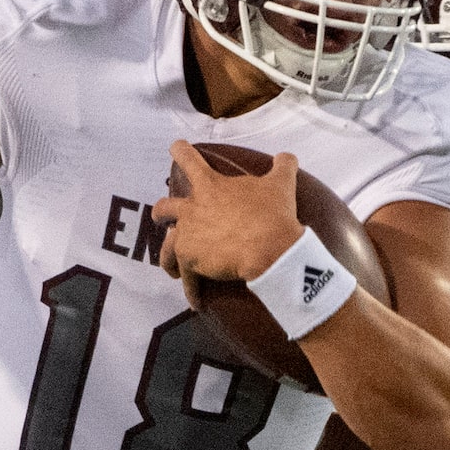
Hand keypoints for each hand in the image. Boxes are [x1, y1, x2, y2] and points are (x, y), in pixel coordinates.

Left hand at [151, 142, 304, 283]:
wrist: (270, 249)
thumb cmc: (274, 214)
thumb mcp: (280, 184)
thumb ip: (282, 166)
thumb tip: (287, 156)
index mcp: (210, 186)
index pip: (189, 159)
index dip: (180, 151)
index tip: (174, 147)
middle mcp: (192, 209)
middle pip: (164, 208)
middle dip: (162, 213)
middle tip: (162, 218)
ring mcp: (188, 235)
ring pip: (167, 247)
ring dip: (167, 257)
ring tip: (170, 268)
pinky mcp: (190, 261)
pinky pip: (186, 278)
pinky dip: (190, 290)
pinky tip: (195, 302)